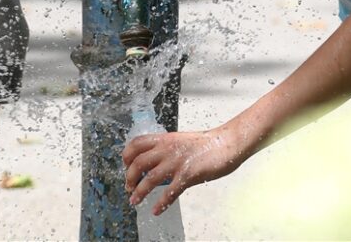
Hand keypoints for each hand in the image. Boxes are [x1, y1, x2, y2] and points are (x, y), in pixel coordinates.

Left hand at [122, 128, 242, 215]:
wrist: (226, 143)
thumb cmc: (206, 144)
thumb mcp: (180, 140)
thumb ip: (166, 149)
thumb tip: (155, 161)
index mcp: (164, 139)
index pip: (136, 144)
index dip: (127, 156)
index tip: (125, 167)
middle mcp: (167, 149)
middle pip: (138, 162)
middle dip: (129, 177)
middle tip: (129, 187)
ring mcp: (177, 162)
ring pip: (150, 178)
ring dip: (140, 192)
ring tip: (134, 201)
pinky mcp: (188, 174)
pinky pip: (170, 192)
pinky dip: (161, 203)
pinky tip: (156, 210)